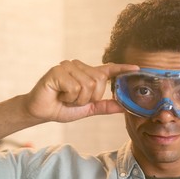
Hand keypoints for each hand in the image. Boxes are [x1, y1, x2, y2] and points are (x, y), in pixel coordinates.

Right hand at [23, 60, 138, 122]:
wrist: (42, 111)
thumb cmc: (63, 107)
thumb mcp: (88, 108)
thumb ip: (105, 106)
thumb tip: (123, 107)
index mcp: (88, 74)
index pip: (108, 69)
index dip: (123, 69)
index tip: (137, 68)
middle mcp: (79, 66)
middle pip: (99, 82)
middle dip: (89, 98)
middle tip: (74, 100)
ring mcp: (68, 67)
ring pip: (87, 85)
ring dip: (78, 99)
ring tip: (66, 97)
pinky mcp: (57, 70)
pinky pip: (75, 87)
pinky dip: (69, 97)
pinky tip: (59, 95)